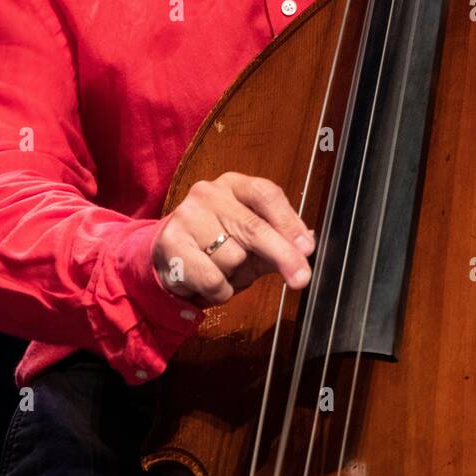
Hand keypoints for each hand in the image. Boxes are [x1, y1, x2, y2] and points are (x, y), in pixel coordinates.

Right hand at [151, 172, 315, 306]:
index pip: (266, 194)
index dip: (289, 222)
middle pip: (253, 226)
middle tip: (301, 277)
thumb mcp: (250, 239)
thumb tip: (308, 243)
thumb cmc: (216, 244)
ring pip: (233, 257)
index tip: (307, 247)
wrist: (167, 256)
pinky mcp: (171, 244)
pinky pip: (213, 279)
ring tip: (224, 269)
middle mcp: (209, 193)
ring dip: (237, 275)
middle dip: (282, 255)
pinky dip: (220, 291)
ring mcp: (187, 216)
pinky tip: (210, 281)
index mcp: (234, 185)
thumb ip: (280, 239)